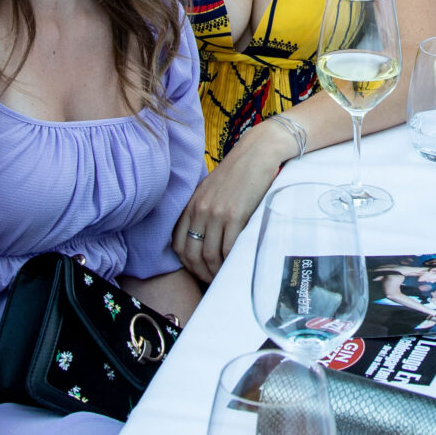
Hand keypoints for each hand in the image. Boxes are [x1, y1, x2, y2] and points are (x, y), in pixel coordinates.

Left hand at [171, 128, 288, 279]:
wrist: (257, 153)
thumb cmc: (238, 171)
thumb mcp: (211, 189)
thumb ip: (203, 209)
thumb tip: (205, 235)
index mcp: (192, 204)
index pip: (178, 243)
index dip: (186, 263)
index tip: (198, 270)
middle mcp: (200, 210)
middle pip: (192, 254)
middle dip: (200, 273)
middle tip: (212, 281)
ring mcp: (217, 214)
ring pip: (210, 255)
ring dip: (216, 272)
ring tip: (225, 278)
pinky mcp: (236, 215)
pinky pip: (229, 248)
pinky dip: (230, 262)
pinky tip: (236, 266)